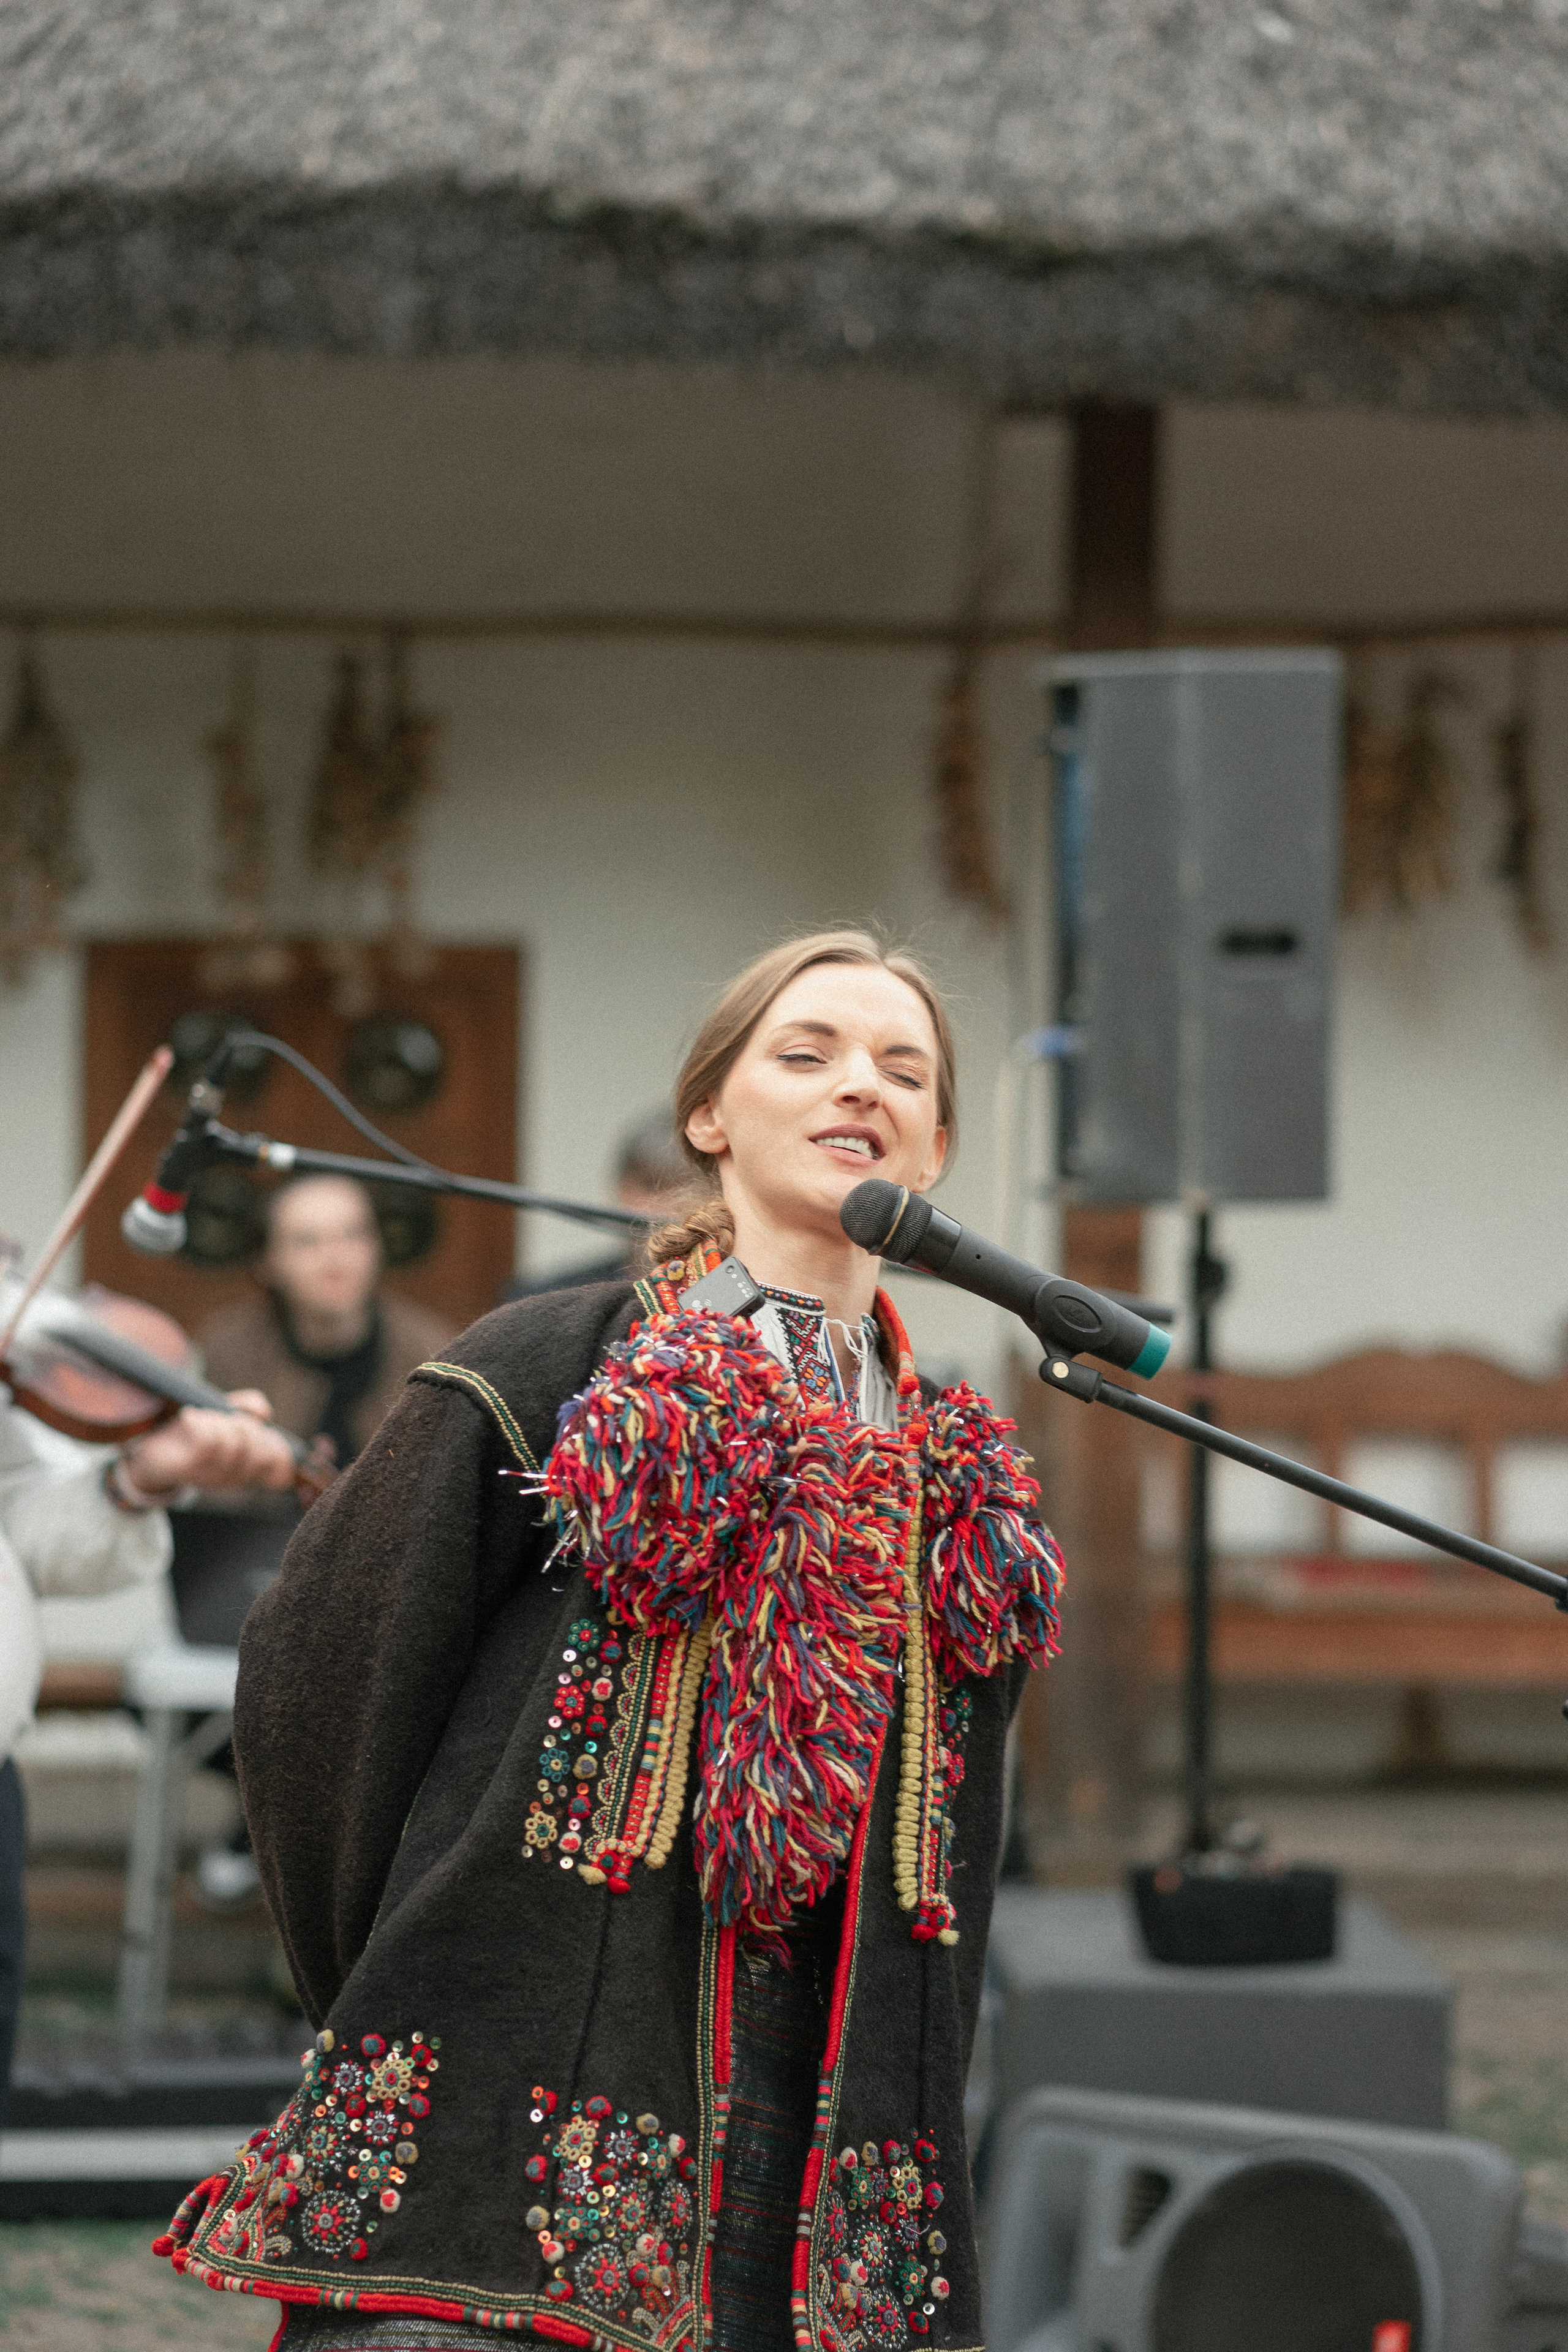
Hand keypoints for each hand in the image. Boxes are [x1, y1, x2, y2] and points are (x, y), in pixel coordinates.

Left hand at [122, 1391, 297, 1495]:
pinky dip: (200, 1421)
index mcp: (245, 1467)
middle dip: (246, 1426)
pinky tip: (188, 1416)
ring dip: (218, 1421)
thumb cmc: (188, 1429)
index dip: (279, 1449)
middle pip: (259, 1451)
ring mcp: (210, 1476)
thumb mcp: (223, 1412)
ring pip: (233, 1443)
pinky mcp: (188, 1468)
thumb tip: (265, 1413)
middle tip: (226, 1417)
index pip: (279, 1469)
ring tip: (202, 1416)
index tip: (258, 1427)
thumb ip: (247, 1407)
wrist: (146, 1445)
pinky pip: (208, 1442)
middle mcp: (232, 1477)